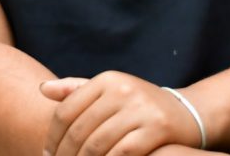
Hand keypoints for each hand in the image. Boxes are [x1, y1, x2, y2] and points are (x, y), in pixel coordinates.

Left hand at [41, 72, 203, 155]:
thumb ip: (76, 91)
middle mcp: (122, 90)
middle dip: (65, 155)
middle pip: (80, 129)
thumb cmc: (138, 105)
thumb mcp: (109, 92)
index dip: (53, 136)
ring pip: (98, 144)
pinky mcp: (157, 128)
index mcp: (107, 80)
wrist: (187, 114)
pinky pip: (122, 153)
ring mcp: (140, 108)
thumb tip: (43, 89)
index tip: (47, 154)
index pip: (67, 109)